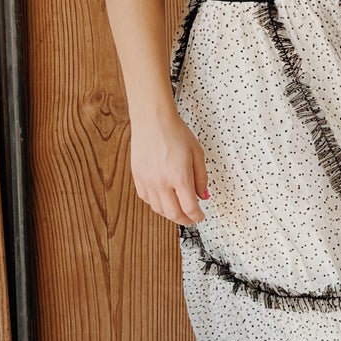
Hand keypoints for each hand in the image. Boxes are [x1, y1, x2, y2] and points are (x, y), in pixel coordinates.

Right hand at [130, 110, 209, 225]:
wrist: (152, 120)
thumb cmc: (175, 132)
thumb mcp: (197, 153)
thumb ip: (201, 177)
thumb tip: (203, 195)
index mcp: (179, 176)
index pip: (190, 208)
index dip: (197, 217)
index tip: (201, 217)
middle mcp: (161, 182)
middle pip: (173, 213)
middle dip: (185, 220)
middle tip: (191, 219)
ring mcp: (147, 180)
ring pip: (158, 209)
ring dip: (170, 214)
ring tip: (179, 211)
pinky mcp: (137, 176)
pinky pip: (146, 198)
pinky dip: (156, 204)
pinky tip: (163, 200)